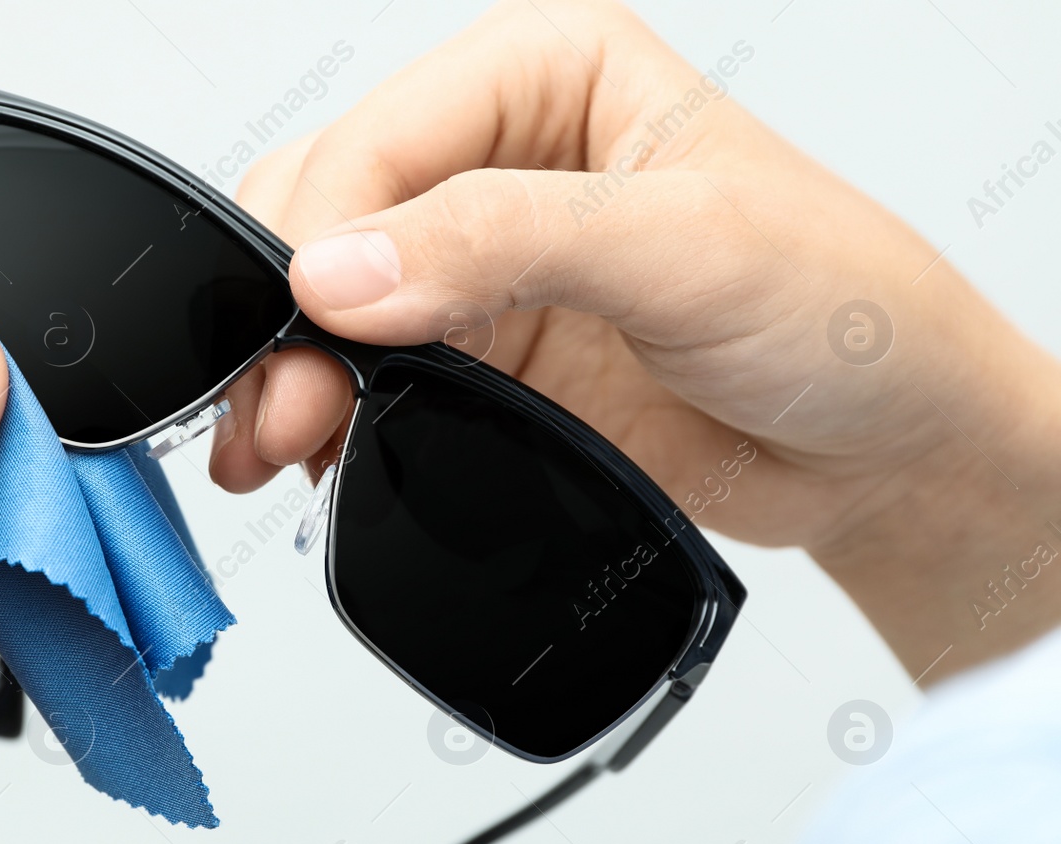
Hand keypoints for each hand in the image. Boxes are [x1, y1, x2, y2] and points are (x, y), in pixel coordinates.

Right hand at [209, 0, 1060, 677]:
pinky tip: (324, 449)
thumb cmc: (839, 308)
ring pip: (324, 299)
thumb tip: (344, 275)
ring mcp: (476, 269)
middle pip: (329, 209)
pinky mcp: (474, 362)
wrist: (877, 449)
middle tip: (287, 397)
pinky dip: (326, 414)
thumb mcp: (682, 247)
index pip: (383, 136)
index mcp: (546, 76)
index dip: (329, 229)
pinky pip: (361, 376)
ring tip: (284, 436)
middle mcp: (497, 163)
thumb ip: (503, 243)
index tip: (314, 319)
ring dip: (290, 366)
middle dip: (287, 304)